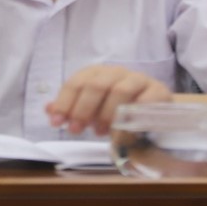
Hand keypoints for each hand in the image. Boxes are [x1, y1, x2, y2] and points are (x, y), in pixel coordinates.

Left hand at [46, 65, 172, 135]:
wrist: (155, 109)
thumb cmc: (118, 108)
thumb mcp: (92, 109)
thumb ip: (72, 108)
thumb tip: (49, 110)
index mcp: (97, 74)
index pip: (76, 82)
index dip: (64, 102)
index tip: (57, 122)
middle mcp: (116, 73)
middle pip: (96, 85)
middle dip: (83, 109)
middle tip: (76, 130)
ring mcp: (138, 80)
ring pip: (120, 91)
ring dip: (107, 114)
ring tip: (100, 132)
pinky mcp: (158, 91)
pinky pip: (144, 101)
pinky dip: (131, 117)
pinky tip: (124, 132)